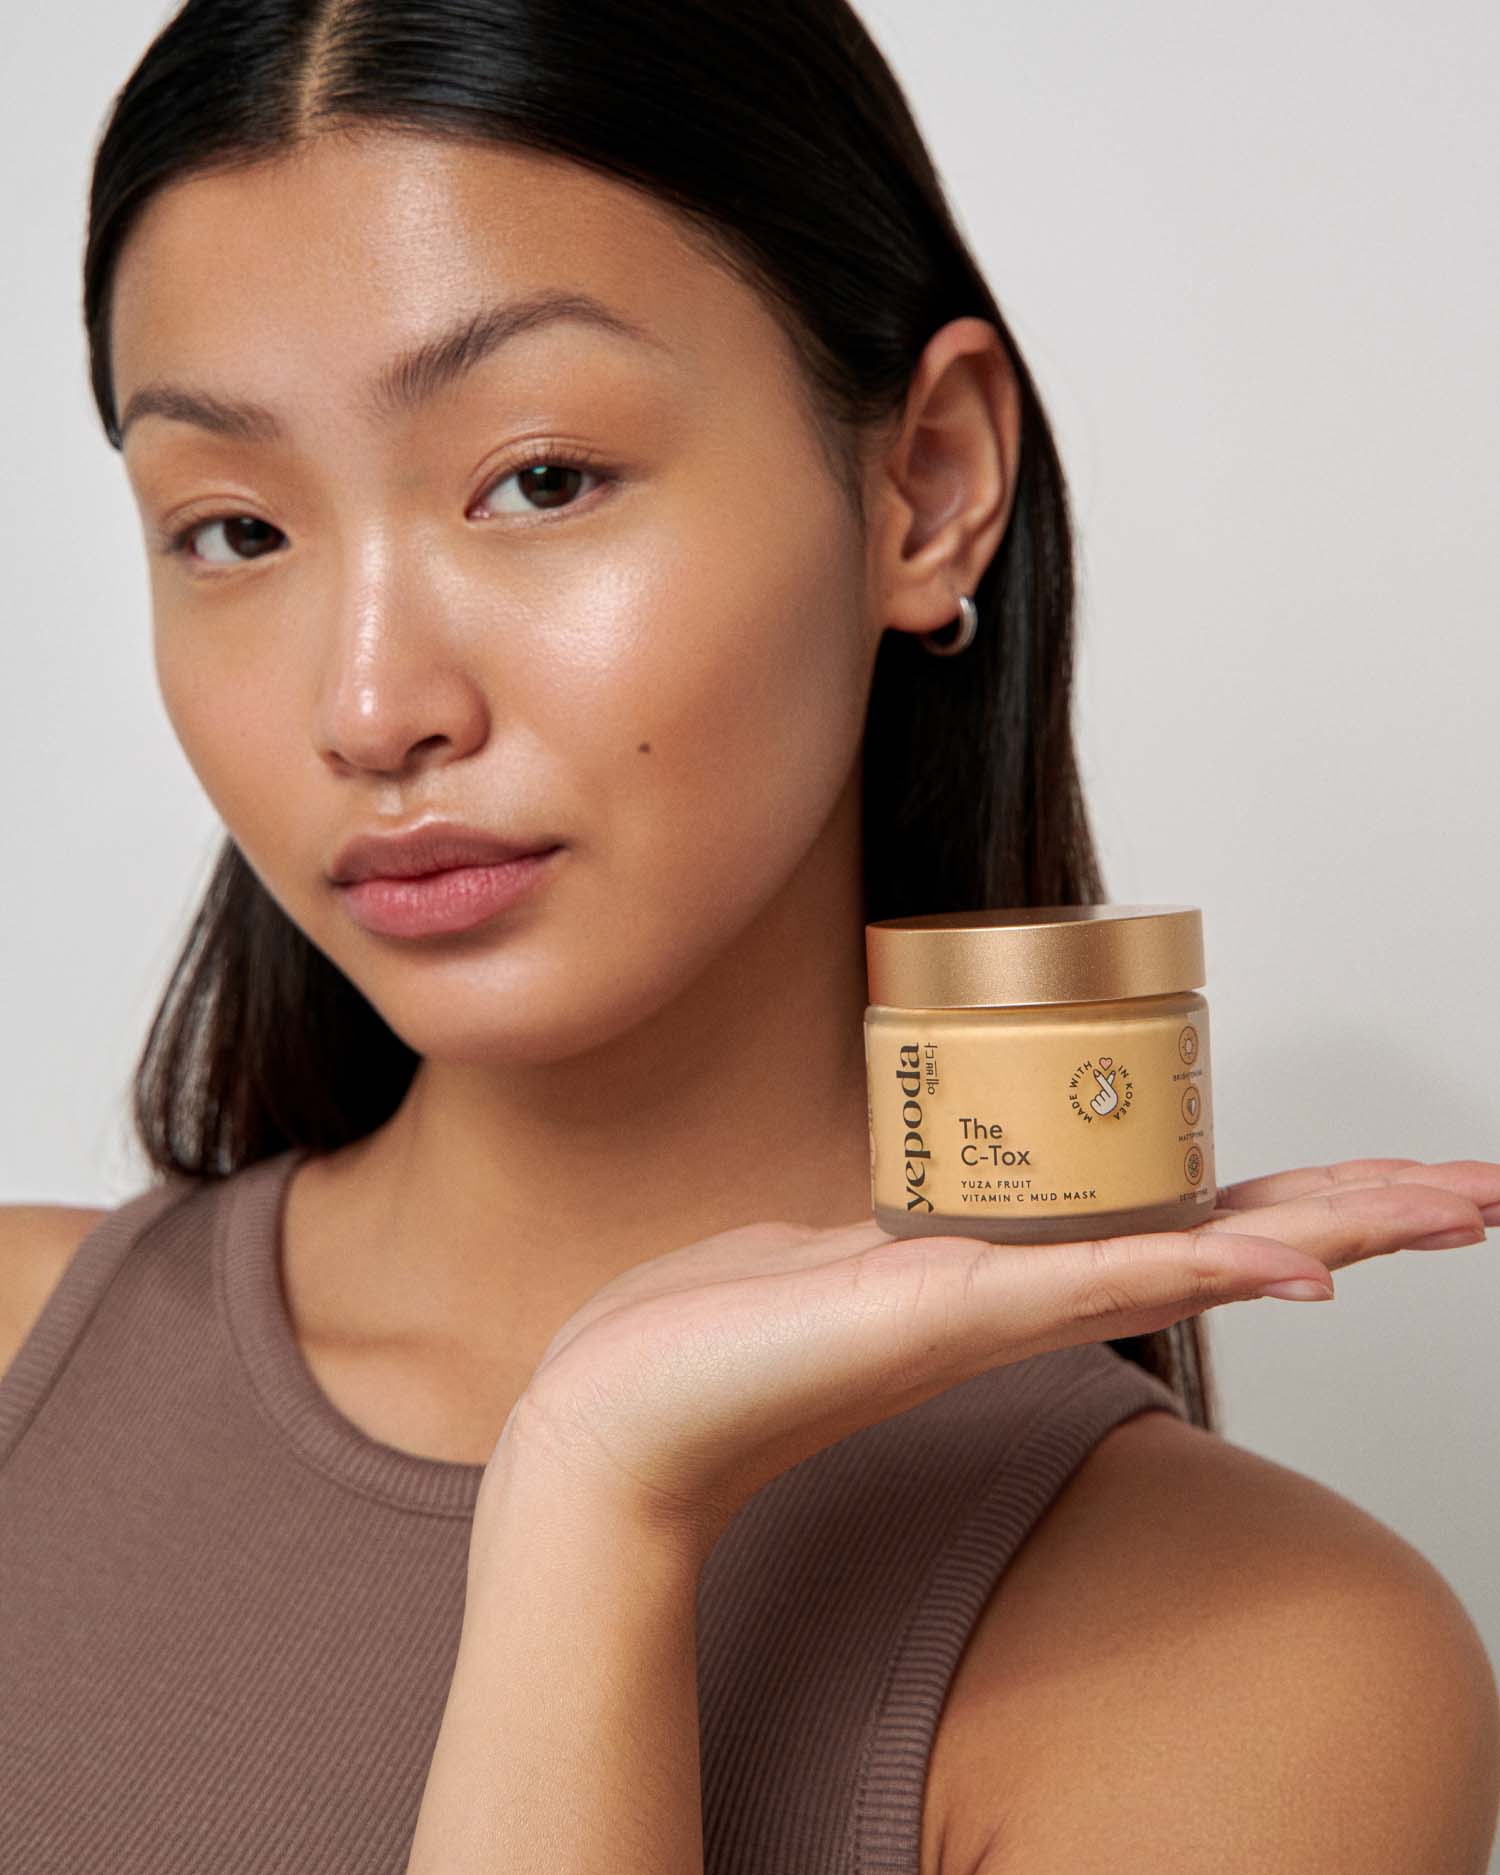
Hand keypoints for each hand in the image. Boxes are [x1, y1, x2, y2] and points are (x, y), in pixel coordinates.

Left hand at [494, 1158, 1495, 1552]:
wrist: (624, 1411)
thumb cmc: (717, 1330)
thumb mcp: (832, 1251)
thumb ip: (898, 1233)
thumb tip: (917, 1218)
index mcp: (1012, 1267)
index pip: (1184, 1225)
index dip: (1296, 1208)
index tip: (1392, 1193)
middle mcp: (1032, 1290)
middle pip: (1232, 1237)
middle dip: (1364, 1211)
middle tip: (1484, 1195)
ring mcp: (1004, 1305)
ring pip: (1202, 1251)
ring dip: (1335, 1224)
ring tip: (1453, 1206)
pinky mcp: (952, 1310)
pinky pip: (1114, 1277)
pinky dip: (1214, 1264)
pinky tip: (1308, 1260)